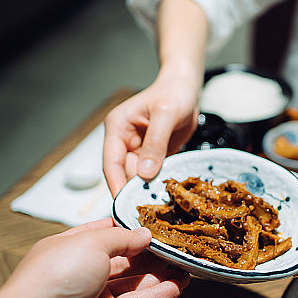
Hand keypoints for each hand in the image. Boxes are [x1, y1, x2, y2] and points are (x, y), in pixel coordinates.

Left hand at [0, 219, 188, 297]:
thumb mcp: (91, 243)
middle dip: (150, 253)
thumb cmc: (53, 276)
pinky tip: (177, 286)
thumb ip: (122, 238)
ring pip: (134, 282)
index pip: (106, 233)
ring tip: (184, 267)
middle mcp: (83, 270)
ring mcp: (95, 295)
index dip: (131, 230)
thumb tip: (144, 235)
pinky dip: (158, 295)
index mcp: (72, 246)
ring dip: (160, 275)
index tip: (155, 226)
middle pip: (124, 259)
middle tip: (176, 247)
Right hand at [103, 73, 200, 194]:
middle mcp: (124, 140)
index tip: (124, 205)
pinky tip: (167, 193)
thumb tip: (145, 173)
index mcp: (118, 128)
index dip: (116, 185)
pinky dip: (159, 182)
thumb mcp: (165, 115)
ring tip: (159, 203)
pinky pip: (153, 173)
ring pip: (139, 176)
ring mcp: (138, 149)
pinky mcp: (153, 155)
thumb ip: (155, 143)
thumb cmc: (173, 93)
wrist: (186, 88)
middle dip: (134, 190)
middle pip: (124, 173)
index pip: (111, 163)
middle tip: (147, 210)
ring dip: (148, 188)